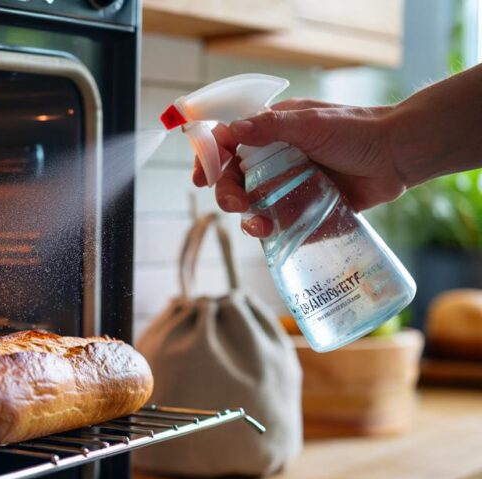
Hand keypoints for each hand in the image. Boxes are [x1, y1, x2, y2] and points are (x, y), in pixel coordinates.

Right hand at [192, 99, 403, 237]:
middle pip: (234, 180)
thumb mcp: (311, 123)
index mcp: (271, 133)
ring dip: (246, 217)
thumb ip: (271, 127)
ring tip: (257, 225)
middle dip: (227, 194)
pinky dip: (270, 231)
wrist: (401, 154)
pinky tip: (270, 233)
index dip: (209, 160)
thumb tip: (231, 131)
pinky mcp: (306, 210)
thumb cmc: (358, 129)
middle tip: (235, 204)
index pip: (227, 146)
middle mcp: (275, 160)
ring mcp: (290, 186)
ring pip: (253, 206)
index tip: (201, 177)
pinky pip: (279, 224)